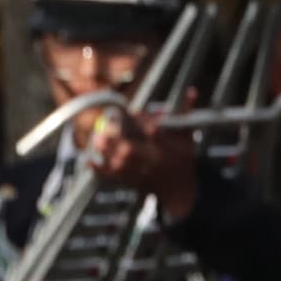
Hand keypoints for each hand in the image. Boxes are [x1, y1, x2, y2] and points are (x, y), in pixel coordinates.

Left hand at [79, 108, 200, 220]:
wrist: (179, 190)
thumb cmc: (183, 158)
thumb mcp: (188, 136)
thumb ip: (187, 112)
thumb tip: (192, 90)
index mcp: (167, 148)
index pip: (154, 132)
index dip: (143, 122)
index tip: (133, 113)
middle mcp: (153, 160)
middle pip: (132, 150)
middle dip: (118, 140)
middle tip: (106, 128)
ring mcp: (141, 172)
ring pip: (119, 163)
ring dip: (106, 152)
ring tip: (96, 138)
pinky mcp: (131, 181)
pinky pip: (112, 177)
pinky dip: (99, 170)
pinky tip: (89, 160)